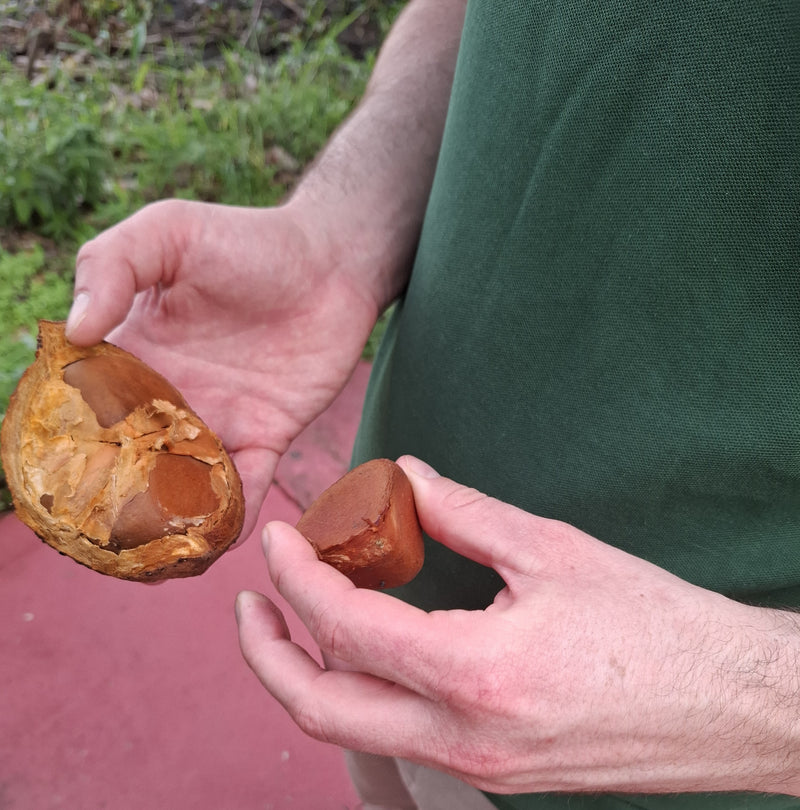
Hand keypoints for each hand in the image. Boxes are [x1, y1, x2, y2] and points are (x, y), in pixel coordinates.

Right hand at [67, 199, 379, 534]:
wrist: (331, 261)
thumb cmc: (248, 240)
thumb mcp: (167, 233)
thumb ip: (111, 266)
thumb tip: (72, 331)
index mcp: (133, 352)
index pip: (83, 406)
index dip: (61, 444)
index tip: (44, 485)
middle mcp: (170, 396)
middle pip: (128, 460)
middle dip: (110, 502)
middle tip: (93, 547)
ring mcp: (219, 419)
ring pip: (182, 485)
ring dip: (166, 523)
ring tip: (150, 565)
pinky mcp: (267, 434)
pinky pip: (245, 486)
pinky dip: (231, 517)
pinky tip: (216, 545)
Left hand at [235, 456, 799, 795]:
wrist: (729, 704)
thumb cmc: (654, 625)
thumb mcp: (552, 550)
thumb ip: (463, 511)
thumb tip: (406, 477)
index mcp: (474, 674)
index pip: (346, 626)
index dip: (297, 576)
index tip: (278, 539)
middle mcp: (463, 738)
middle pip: (321, 710)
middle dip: (268, 654)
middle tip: (253, 603)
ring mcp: (476, 767)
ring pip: (355, 731)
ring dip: (310, 675)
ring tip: (298, 619)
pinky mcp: (493, 773)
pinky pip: (400, 736)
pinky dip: (362, 692)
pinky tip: (370, 647)